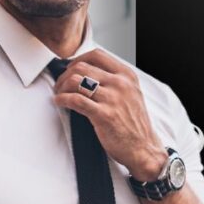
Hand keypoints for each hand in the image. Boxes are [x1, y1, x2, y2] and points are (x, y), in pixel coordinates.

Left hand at [52, 49, 166, 180]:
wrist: (144, 148)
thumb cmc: (135, 124)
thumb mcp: (131, 94)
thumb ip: (114, 81)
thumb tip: (88, 73)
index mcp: (127, 76)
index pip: (97, 55)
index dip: (78, 60)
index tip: (71, 69)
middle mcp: (120, 84)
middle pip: (82, 67)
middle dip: (65, 74)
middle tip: (61, 84)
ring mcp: (112, 99)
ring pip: (76, 81)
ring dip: (61, 87)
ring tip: (59, 94)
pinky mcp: (104, 115)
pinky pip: (75, 100)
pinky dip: (62, 99)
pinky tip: (59, 102)